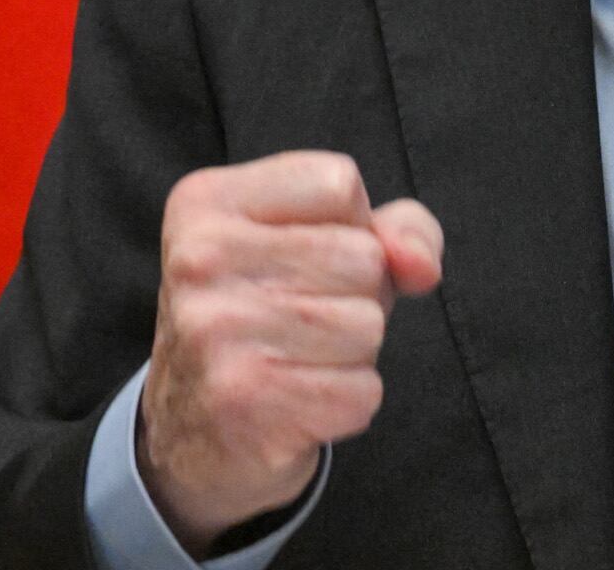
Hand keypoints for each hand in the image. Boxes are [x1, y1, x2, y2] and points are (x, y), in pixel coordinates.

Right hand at [138, 151, 443, 551]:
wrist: (191, 430)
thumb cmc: (268, 317)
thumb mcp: (317, 243)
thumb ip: (391, 230)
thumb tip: (422, 264)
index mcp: (208, 201)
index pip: (339, 183)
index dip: (350, 227)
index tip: (302, 258)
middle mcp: (201, 258)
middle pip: (362, 257)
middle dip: (357, 295)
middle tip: (299, 320)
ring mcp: (216, 332)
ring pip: (367, 325)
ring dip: (352, 353)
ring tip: (296, 359)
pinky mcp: (246, 403)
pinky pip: (361, 392)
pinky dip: (345, 403)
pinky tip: (296, 401)